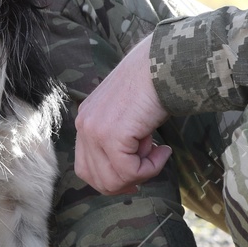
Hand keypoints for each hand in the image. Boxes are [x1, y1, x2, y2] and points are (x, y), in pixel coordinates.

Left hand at [74, 37, 172, 194]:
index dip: (111, 180)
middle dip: (125, 182)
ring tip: (158, 152)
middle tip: (149, 168)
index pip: (86, 168)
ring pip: (112, 180)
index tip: (136, 178)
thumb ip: (119, 139)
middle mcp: (84, 125)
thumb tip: (127, 173)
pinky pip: (130, 171)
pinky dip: (151, 167)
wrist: (162, 64)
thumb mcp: (126, 116)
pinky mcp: (111, 136)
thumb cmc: (152, 86)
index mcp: (85, 120)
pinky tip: (164, 150)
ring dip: (141, 173)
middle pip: (95, 178)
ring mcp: (95, 131)